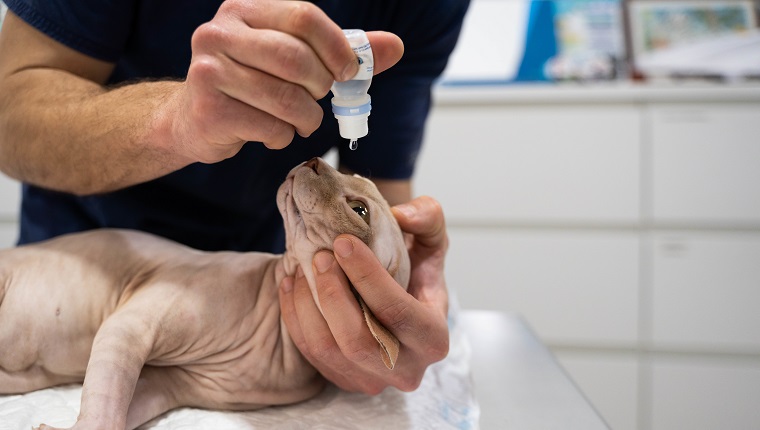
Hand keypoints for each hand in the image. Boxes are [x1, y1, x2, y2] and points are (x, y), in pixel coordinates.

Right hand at [169, 0, 403, 161]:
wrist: (194, 119)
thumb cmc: (250, 85)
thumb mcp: (295, 60)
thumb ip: (343, 51)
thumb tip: (396, 46)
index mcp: (244, 11)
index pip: (304, 16)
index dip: (336, 47)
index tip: (348, 72)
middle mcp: (220, 33)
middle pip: (297, 58)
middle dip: (321, 86)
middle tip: (319, 98)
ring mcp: (209, 71)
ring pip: (287, 98)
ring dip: (306, 118)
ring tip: (300, 120)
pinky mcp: (209, 110)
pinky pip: (269, 127)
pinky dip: (282, 136)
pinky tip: (270, 132)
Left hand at [279, 196, 448, 393]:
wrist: (398, 299)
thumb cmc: (416, 270)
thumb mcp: (431, 239)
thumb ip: (427, 218)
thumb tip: (402, 216)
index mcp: (433, 339)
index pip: (398, 312)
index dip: (366, 275)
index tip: (342, 241)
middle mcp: (405, 370)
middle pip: (358, 340)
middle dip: (332, 293)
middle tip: (320, 256)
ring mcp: (370, 380)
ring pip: (327, 349)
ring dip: (307, 304)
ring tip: (303, 267)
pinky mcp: (341, 379)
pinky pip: (308, 352)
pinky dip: (294, 315)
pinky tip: (291, 283)